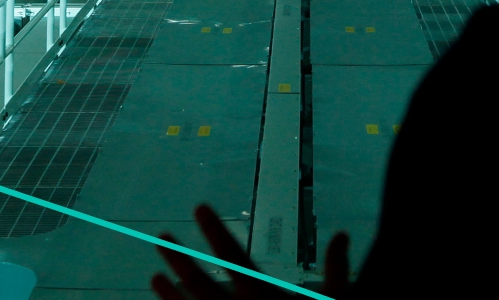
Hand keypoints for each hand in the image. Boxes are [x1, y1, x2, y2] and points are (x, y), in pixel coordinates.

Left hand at [150, 203, 350, 299]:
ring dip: (171, 293)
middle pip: (202, 282)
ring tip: (155, 277)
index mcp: (266, 298)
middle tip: (162, 238)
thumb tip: (343, 236)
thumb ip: (337, 270)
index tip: (200, 208)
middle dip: (180, 258)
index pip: (235, 258)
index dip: (215, 232)